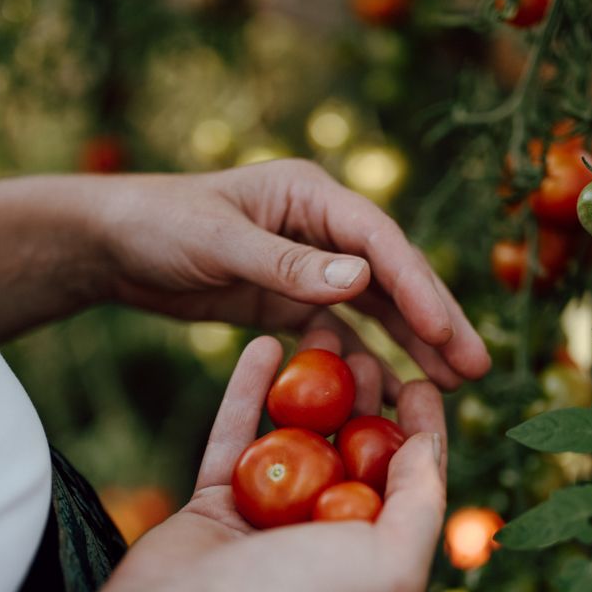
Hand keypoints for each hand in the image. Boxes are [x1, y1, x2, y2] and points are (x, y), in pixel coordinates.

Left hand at [96, 160, 489, 395]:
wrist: (112, 243)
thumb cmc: (157, 226)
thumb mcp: (217, 242)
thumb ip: (285, 263)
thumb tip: (362, 281)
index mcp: (310, 196)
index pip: (378, 242)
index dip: (416, 287)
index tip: (443, 331)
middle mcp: (321, 228)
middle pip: (392, 277)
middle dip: (435, 322)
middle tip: (478, 368)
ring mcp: (309, 266)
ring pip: (375, 311)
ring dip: (412, 347)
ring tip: (454, 386)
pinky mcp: (290, 301)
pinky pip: (339, 335)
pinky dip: (364, 363)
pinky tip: (391, 395)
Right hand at [110, 331, 446, 591]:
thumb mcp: (392, 559)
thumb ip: (421, 501)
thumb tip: (428, 446)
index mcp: (371, 560)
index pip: (408, 484)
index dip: (421, 431)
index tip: (422, 381)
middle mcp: (322, 541)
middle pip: (351, 453)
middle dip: (365, 399)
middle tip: (367, 350)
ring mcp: (265, 521)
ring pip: (294, 438)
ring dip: (311, 385)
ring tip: (322, 331)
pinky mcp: (213, 503)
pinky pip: (235, 435)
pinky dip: (249, 389)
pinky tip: (264, 343)